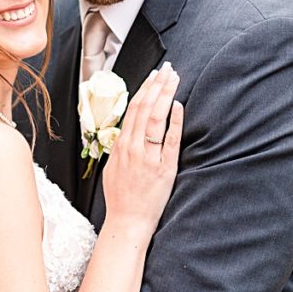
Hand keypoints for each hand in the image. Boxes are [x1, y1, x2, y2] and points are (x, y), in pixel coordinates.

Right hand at [102, 63, 183, 228]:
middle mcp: (133, 148)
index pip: (134, 109)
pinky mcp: (164, 169)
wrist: (127, 222)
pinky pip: (170, 141)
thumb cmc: (121, 197)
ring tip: (174, 79)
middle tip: (168, 69)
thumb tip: (129, 129)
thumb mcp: (114, 167)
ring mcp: (148, 158)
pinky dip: (174, 121)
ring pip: (156, 119)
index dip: (145, 89)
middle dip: (157, 85)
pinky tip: (179, 105)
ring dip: (165, 95)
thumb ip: (121, 146)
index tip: (154, 75)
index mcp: (121, 146)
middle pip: (145, 108)